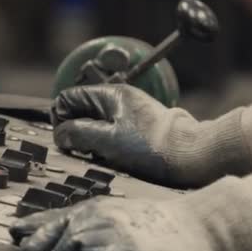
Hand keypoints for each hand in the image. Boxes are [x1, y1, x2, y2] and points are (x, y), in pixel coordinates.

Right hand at [52, 85, 251, 186]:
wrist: (191, 155)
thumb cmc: (150, 148)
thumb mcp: (106, 141)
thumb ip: (78, 133)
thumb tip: (60, 133)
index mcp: (110, 94)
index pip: (67, 98)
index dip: (59, 118)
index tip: (65, 139)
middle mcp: (119, 97)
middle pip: (81, 109)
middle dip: (74, 129)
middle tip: (80, 150)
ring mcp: (131, 111)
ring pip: (95, 122)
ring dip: (89, 138)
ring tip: (98, 155)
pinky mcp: (140, 126)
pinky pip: (111, 130)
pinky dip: (105, 142)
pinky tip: (112, 156)